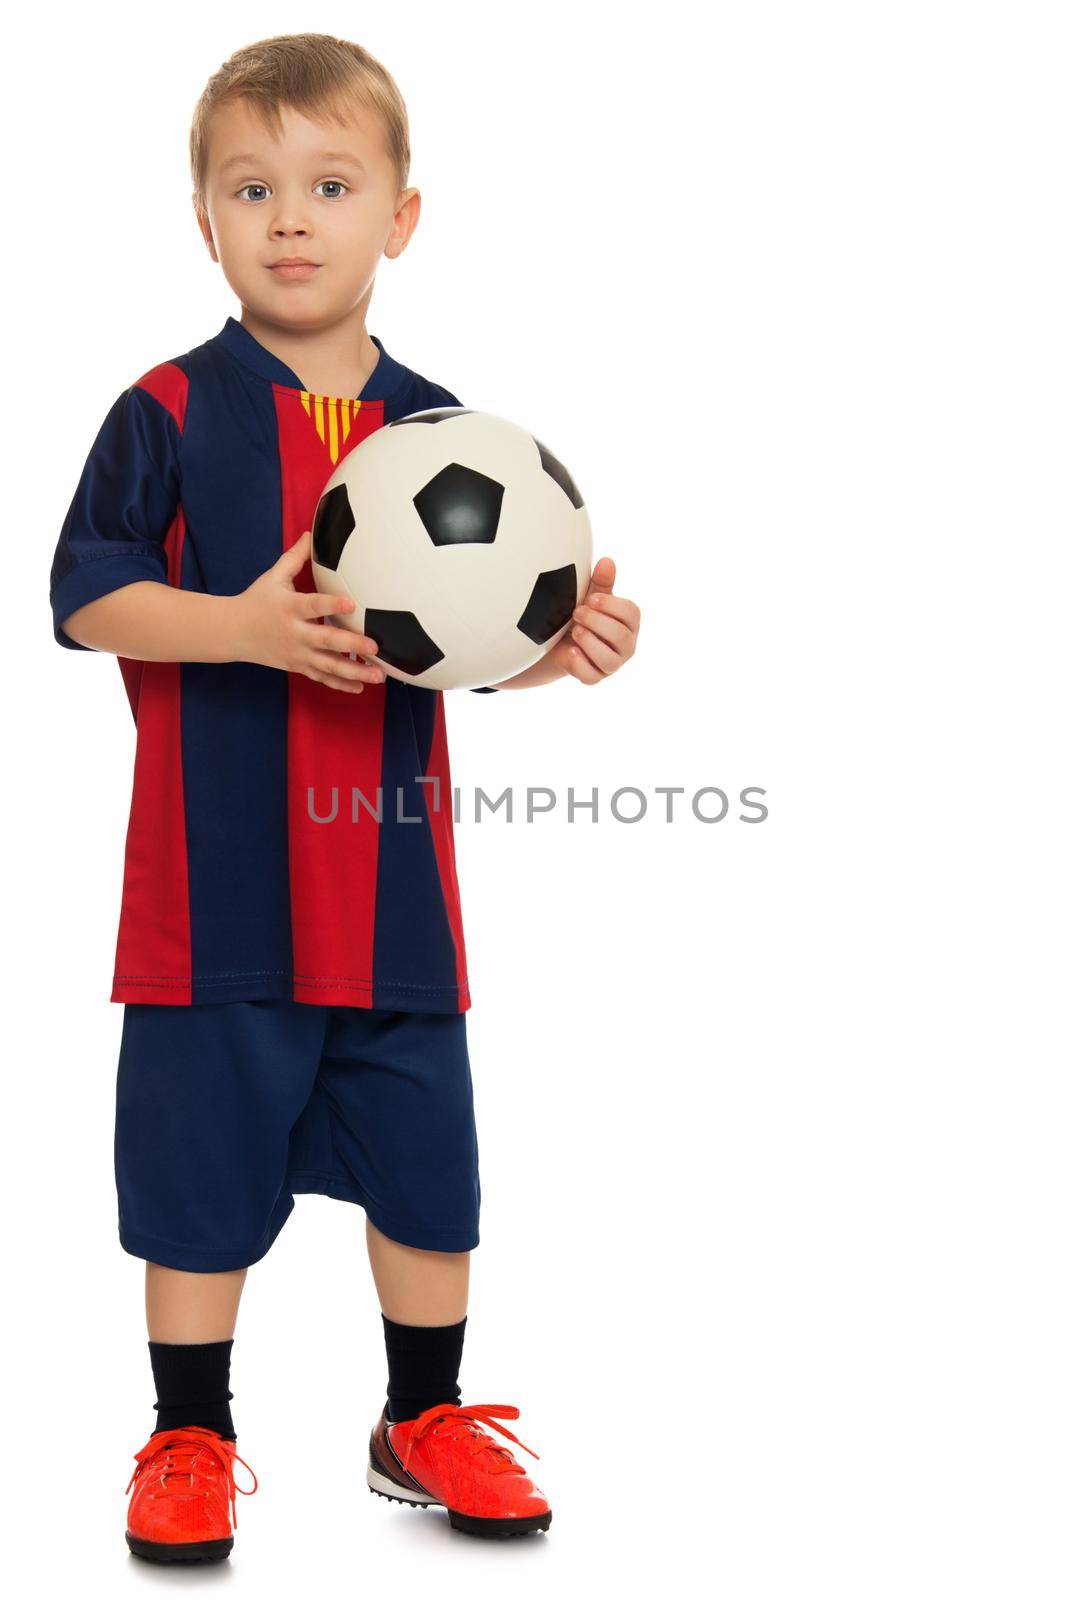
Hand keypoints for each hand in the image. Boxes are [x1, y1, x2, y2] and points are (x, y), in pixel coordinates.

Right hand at [230, 530, 384, 693]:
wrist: (233, 633)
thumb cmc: (257, 600)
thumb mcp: (273, 577)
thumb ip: (294, 557)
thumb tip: (311, 533)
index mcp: (290, 608)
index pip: (313, 605)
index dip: (332, 605)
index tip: (352, 603)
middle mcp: (295, 633)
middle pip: (326, 641)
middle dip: (352, 645)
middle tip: (375, 647)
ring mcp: (297, 653)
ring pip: (329, 665)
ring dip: (355, 671)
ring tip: (379, 675)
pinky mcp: (298, 666)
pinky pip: (321, 678)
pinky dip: (340, 684)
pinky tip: (361, 687)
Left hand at [549, 556, 639, 683]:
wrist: (559, 640)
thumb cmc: (582, 614)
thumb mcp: (591, 597)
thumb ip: (601, 582)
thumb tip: (606, 561)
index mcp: (629, 621)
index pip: (631, 614)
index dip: (611, 605)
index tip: (591, 598)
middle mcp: (626, 644)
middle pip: (621, 636)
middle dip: (597, 622)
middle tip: (576, 612)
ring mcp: (612, 663)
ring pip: (609, 659)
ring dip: (589, 642)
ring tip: (574, 631)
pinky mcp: (595, 677)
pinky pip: (591, 676)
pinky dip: (579, 663)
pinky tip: (570, 651)